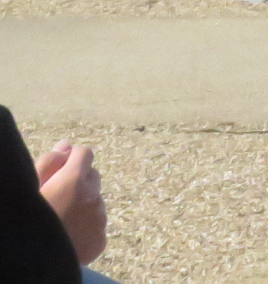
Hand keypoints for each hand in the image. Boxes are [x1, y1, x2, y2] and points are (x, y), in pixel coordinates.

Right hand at [36, 140, 106, 264]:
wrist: (32, 262)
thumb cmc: (28, 220)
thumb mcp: (30, 188)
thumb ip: (48, 162)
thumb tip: (66, 146)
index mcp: (74, 180)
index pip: (84, 154)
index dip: (71, 160)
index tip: (60, 170)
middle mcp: (92, 197)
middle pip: (92, 177)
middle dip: (78, 181)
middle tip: (57, 197)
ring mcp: (99, 219)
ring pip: (95, 201)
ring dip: (83, 204)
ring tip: (60, 219)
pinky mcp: (100, 239)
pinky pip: (97, 225)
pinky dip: (86, 227)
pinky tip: (68, 235)